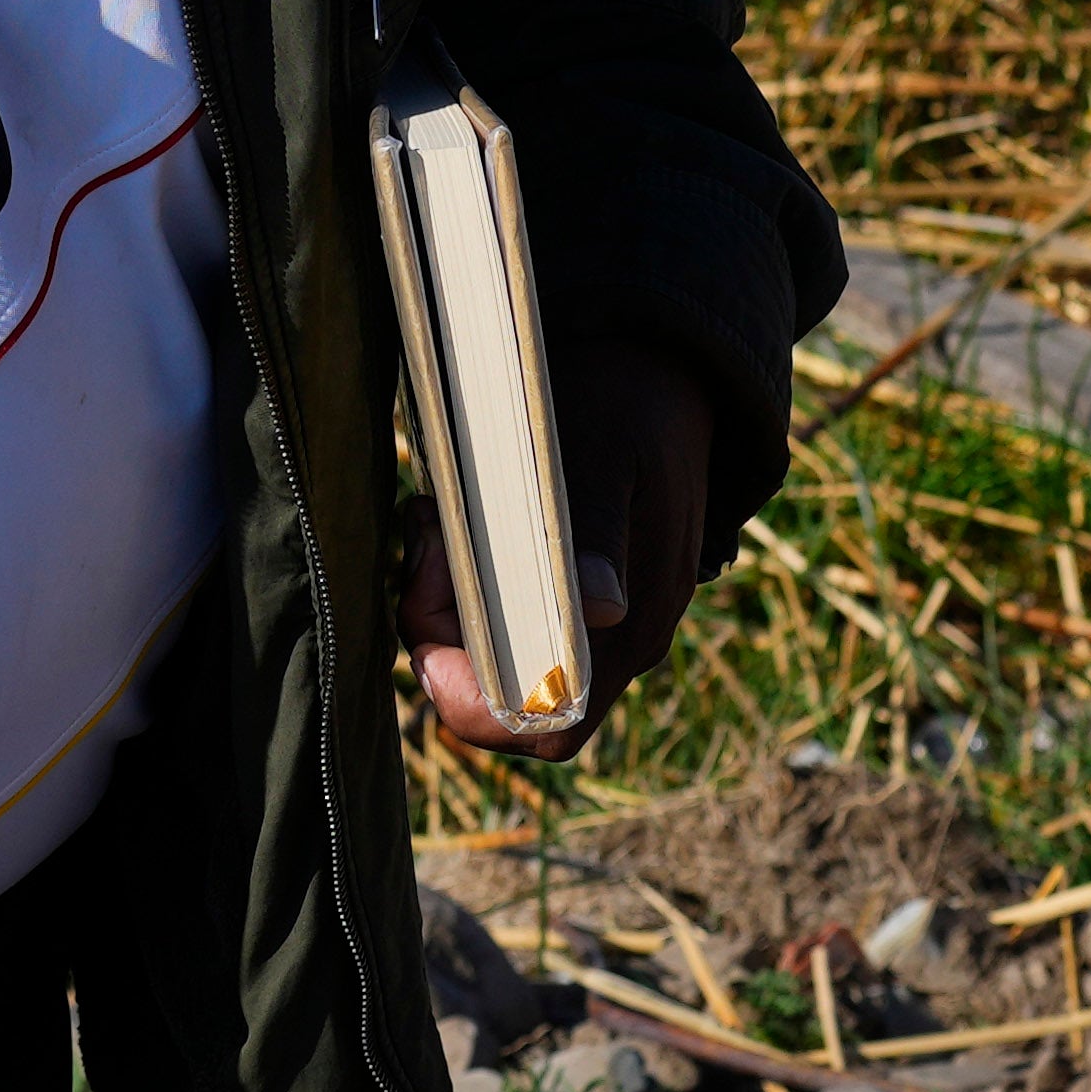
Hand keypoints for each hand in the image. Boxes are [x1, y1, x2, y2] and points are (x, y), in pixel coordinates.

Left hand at [406, 369, 733, 753]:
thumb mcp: (604, 452)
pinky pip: (501, 621)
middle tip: (428, 545)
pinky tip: (451, 523)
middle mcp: (616, 640)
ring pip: (494, 661)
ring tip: (436, 521)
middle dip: (442, 640)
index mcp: (630, 625)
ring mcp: (597, 620)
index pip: (544, 724)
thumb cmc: (628, 402)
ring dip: (445, 606)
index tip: (430, 607)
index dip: (469, 695)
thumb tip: (598, 608)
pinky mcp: (573, 591)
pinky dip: (460, 586)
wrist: (662, 366)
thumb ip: (594, 530)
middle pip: (504, 702)